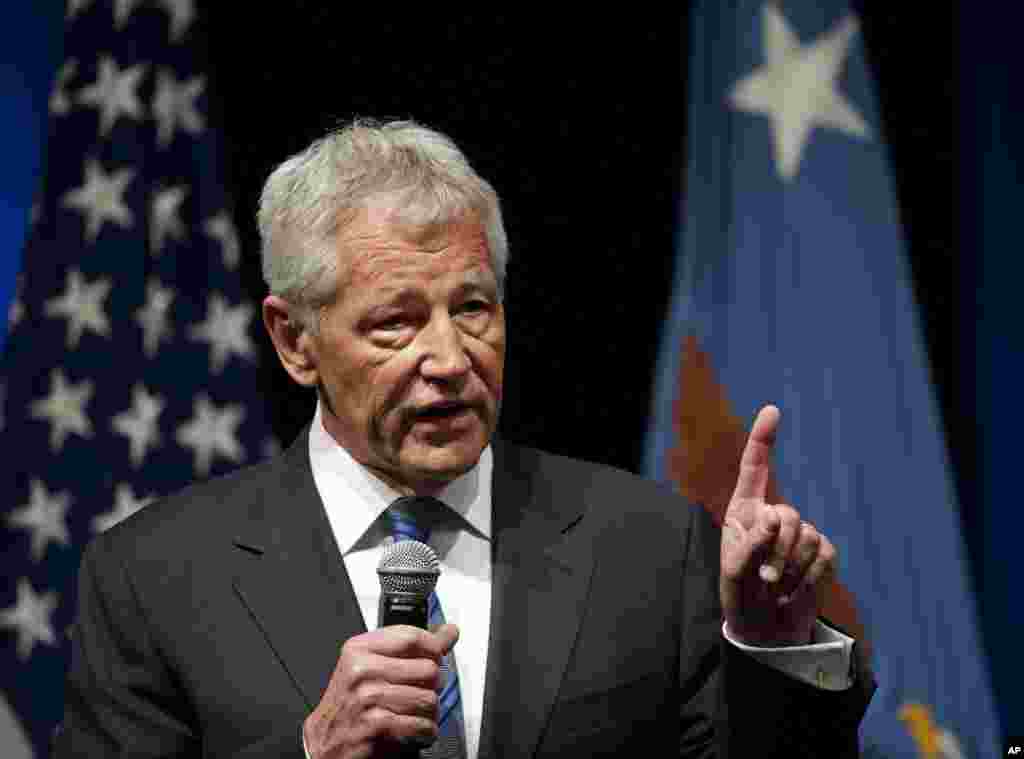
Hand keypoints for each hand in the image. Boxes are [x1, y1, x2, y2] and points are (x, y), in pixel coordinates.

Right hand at [303, 624, 458, 758]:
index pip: (412, 637)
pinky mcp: (374, 725)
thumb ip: (412, 649)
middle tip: (424, 692)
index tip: (439, 655)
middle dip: (434, 685)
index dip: (434, 647)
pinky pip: (420, 724)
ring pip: (428, 698)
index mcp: (360, 649)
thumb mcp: (373, 666)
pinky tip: (416, 730)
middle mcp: (361, 670)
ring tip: (420, 713)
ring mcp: (366, 697)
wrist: (323, 742)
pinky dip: (426, 731)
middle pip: (427, 668)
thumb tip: (448, 631)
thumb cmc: (350, 703)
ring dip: (431, 712)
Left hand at [720, 406, 837, 645]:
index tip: (772, 411)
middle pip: (787, 514)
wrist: (767, 629)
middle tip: (765, 579)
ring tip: (776, 588)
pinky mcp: (822, 552)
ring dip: (791, 568)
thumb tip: (774, 516)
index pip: (755, 469)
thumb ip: (750, 543)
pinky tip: (795, 591)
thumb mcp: (735, 572)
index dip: (762, 439)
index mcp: (744, 511)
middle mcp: (772, 515)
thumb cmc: (741, 596)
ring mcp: (800, 532)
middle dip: (777, 549)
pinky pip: (824, 554)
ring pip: (807, 535)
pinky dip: (809, 577)